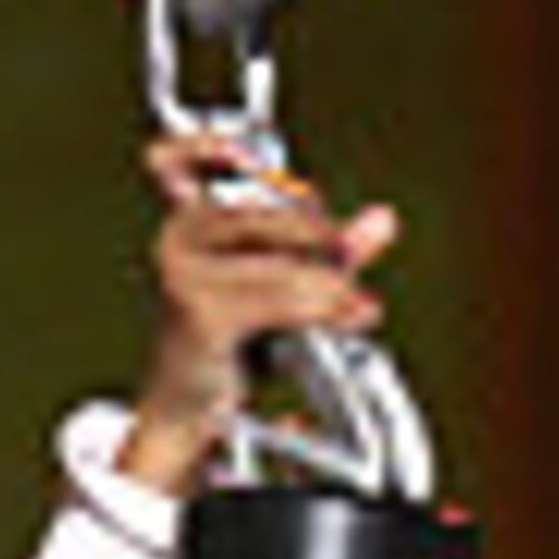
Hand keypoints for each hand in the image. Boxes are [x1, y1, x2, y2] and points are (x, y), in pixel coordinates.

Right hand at [118, 128, 398, 499]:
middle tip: (348, 267)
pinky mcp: (202, 309)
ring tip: (353, 307)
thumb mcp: (285, 286)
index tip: (254, 161)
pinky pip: (284, 297)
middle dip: (326, 242)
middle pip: (277, 213)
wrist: (192, 411)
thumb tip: (382, 220)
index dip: (213, 147)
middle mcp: (182, 235)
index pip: (176, 158)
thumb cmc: (232, 347)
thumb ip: (332, 249)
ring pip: (289, 260)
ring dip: (333, 288)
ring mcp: (186, 270)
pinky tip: (343, 318)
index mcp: (191, 218)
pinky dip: (322, 310)